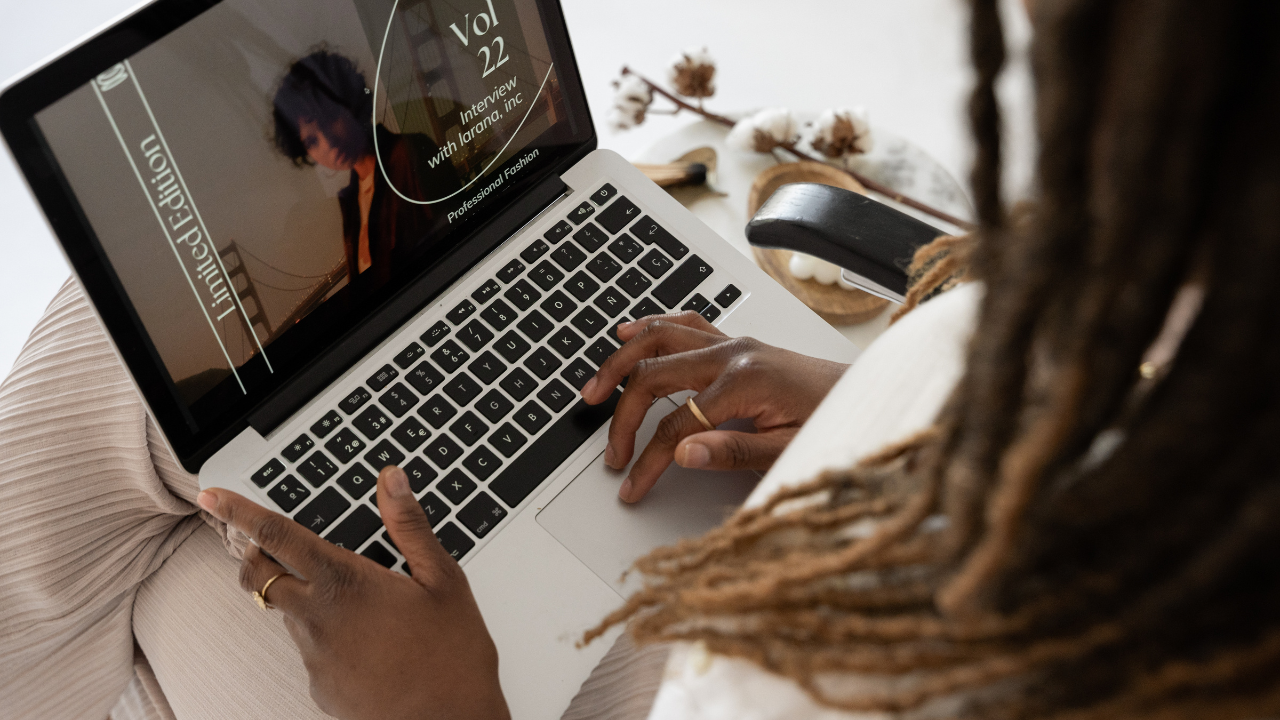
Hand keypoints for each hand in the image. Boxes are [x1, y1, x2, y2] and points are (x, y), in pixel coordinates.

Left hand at [196, 467, 509, 719]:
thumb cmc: (453, 653)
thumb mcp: (443, 579)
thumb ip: (408, 525)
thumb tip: (391, 479)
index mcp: (345, 582)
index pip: (277, 535)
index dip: (239, 511)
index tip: (210, 495)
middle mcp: (318, 618)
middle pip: (258, 576)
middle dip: (255, 554)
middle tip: (273, 545)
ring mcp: (314, 656)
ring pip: (287, 613)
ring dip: (302, 596)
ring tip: (360, 603)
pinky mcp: (319, 685)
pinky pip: (311, 649)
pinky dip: (327, 636)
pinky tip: (370, 642)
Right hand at [579, 312, 848, 502]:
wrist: (866, 397)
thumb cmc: (834, 422)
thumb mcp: (789, 449)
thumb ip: (733, 452)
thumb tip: (681, 454)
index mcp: (745, 382)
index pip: (677, 425)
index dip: (648, 460)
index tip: (633, 486)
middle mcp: (734, 353)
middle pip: (654, 375)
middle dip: (623, 415)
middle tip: (610, 451)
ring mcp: (733, 342)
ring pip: (660, 337)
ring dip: (621, 360)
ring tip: (594, 388)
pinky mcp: (737, 342)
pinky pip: (684, 324)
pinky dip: (651, 327)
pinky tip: (629, 332)